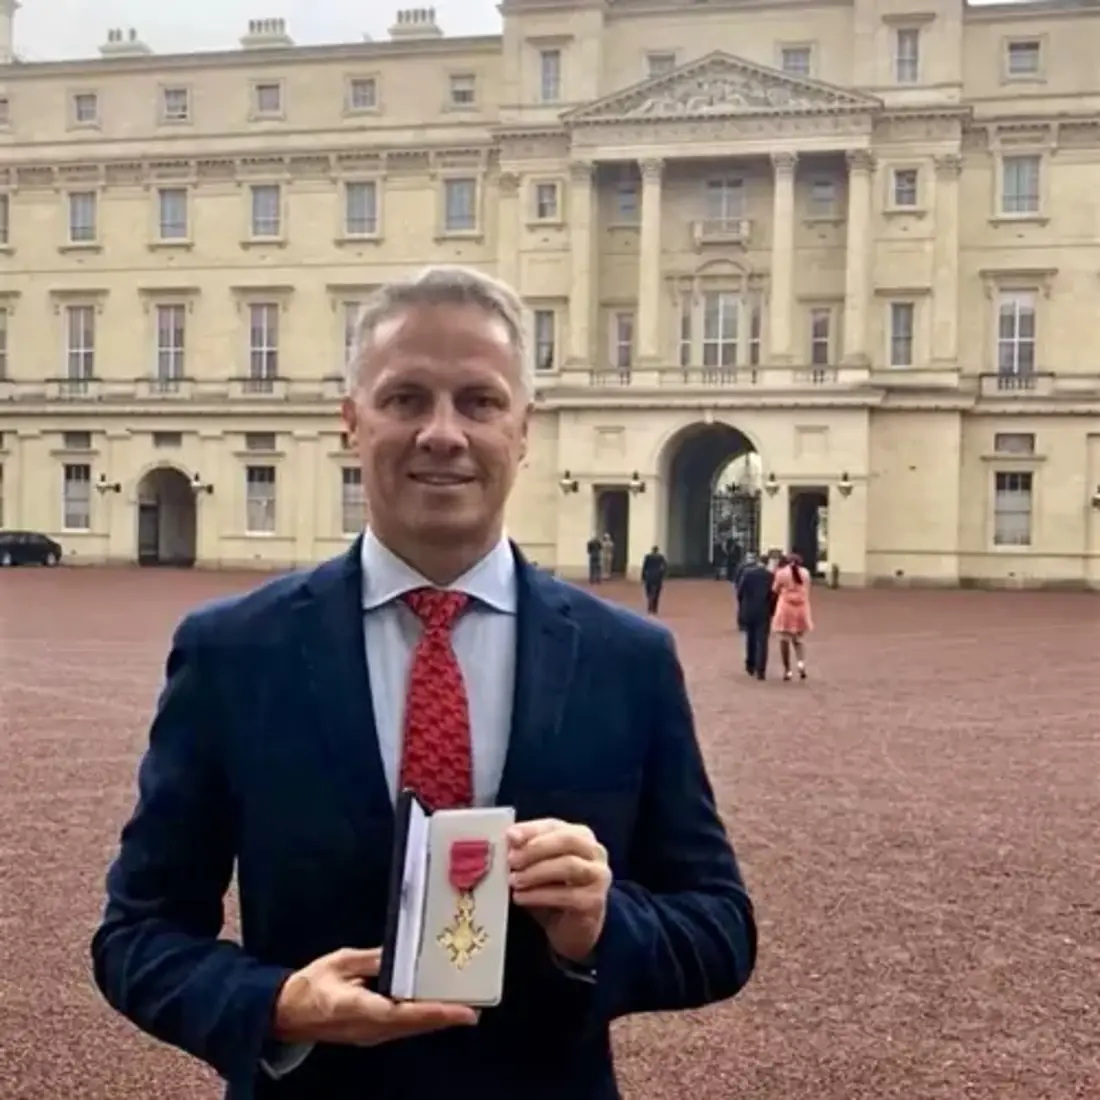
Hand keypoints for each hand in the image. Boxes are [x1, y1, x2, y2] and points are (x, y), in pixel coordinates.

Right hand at [271, 947, 477, 1046]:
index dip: (436, 1013)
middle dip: (444, 1018)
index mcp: (358, 1008)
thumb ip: (372, 960)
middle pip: (414, 1026)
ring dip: (435, 1020)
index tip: (463, 1012)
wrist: (285, 1013)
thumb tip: (401, 953)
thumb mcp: (341, 962)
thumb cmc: (310, 984)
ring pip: (410, 1030)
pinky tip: (433, 1008)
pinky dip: (421, 1019)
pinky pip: (401, 1028)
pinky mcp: (369, 1034)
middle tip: (474, 1008)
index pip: (404, 1013)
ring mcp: (369, 1035)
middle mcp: (368, 1028)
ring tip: (462, 1008)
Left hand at [507, 819, 611, 962]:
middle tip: (511, 859)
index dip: (531, 829)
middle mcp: (594, 851)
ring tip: (513, 880)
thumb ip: (526, 851)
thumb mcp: (538, 867)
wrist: (573, 928)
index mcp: (580, 835)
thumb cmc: (554, 890)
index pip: (554, 825)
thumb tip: (509, 839)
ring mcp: (598, 876)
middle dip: (536, 848)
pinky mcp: (594, 901)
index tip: (509, 836)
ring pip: (569, 865)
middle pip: (567, 840)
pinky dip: (540, 895)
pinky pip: (567, 895)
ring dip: (536, 872)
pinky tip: (521, 897)